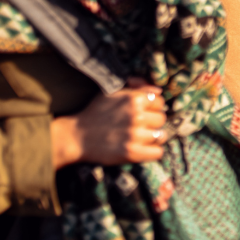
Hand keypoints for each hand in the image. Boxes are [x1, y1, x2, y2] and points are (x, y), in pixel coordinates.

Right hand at [51, 78, 167, 168]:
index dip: (153, 107)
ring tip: (143, 137)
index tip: (145, 112)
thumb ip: (137, 86)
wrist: (77, 136)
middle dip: (153, 121)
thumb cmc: (95, 112)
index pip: (160, 101)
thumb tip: (159, 91)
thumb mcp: (113, 92)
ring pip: (161, 135)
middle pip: (161, 118)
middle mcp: (136, 116)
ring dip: (154, 137)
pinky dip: (152, 151)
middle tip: (142, 125)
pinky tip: (144, 148)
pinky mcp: (131, 153)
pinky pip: (157, 152)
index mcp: (133, 99)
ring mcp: (134, 135)